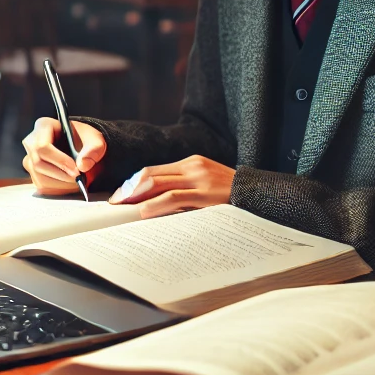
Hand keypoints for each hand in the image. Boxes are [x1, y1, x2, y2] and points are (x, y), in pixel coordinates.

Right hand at [21, 118, 106, 195]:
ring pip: (39, 177)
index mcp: (44, 126)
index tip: (76, 169)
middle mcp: (32, 142)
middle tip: (79, 179)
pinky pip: (41, 186)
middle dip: (60, 175)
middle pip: (38, 163)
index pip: (42, 146)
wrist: (82, 147)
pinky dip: (57, 189)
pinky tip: (70, 185)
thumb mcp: (95, 140)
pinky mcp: (33, 173)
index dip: (59, 160)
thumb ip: (93, 149)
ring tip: (77, 182)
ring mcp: (30, 158)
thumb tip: (83, 165)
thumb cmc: (85, 140)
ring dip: (60, 184)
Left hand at [109, 155, 234, 216]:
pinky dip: (155, 204)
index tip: (120, 195)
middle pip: (150, 174)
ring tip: (123, 207)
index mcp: (191, 163)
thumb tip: (155, 203)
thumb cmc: (232, 196)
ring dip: (136, 196)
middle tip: (114, 203)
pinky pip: (174, 197)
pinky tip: (144, 211)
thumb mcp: (207, 185)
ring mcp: (199, 179)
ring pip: (158, 183)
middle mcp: (193, 166)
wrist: (261, 196)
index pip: (154, 170)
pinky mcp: (205, 194)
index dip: (133, 182)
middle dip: (129, 189)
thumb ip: (185, 188)